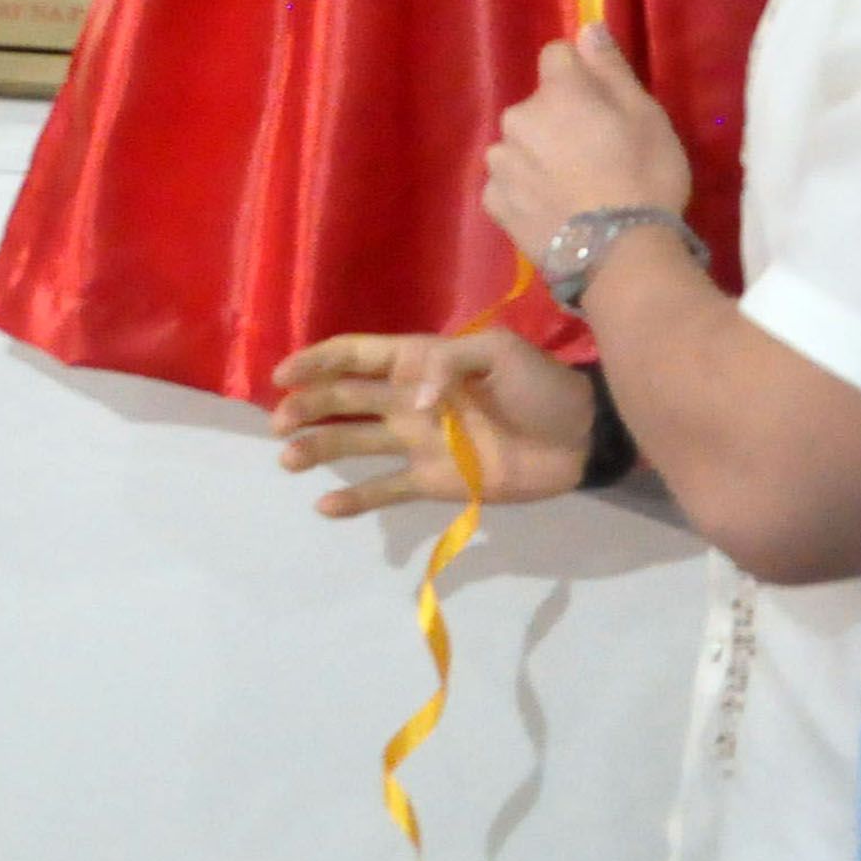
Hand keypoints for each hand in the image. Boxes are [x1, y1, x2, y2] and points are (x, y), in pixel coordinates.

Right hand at [273, 329, 601, 514]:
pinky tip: (324, 507)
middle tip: (280, 423)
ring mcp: (417, 442)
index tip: (283, 375)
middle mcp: (408, 400)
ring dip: (318, 448)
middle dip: (308, 407)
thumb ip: (448, 367)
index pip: (356, 356)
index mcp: (420, 361)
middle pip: (345, 399)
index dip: (318, 362)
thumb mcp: (499, 354)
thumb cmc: (540, 385)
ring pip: (355, 443)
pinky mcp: (432, 481)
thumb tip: (408, 401)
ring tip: (289, 459)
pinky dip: (355, 499)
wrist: (580, 438)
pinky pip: (385, 489)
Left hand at [480, 21, 692, 267]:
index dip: (581, 76)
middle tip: (595, 155)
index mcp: (557, 92)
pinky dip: (526, 190)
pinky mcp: (494, 203)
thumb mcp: (646, 116)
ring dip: (539, 155)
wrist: (619, 256)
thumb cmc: (644, 178)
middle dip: (559, 120)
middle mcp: (517, 119)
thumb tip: (587, 26)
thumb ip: (610, 68)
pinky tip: (554, 210)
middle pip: (538, 105)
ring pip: (520, 144)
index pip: (557, 56)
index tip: (603, 106)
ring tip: (574, 189)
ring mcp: (501, 163)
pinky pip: (508, 183)